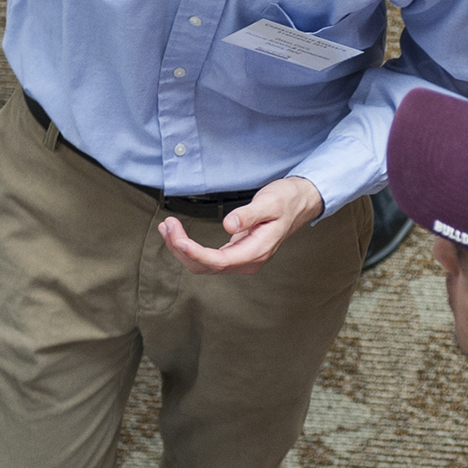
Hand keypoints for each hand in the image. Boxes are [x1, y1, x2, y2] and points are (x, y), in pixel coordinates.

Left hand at [158, 175, 323, 273]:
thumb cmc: (287, 200)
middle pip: (205, 266)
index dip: (195, 253)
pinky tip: (177, 234)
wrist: (300, 202)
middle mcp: (248, 261)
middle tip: (168, 225)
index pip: (218, 261)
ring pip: (203, 265)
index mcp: (256, 252)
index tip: (177, 239)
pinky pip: (207, 258)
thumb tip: (229, 225)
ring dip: (181, 249)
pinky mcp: (236, 253)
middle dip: (181, 249)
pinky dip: (189, 248)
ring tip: (167, 227)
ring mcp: (241, 259)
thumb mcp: (270, 202)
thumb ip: (249, 215)